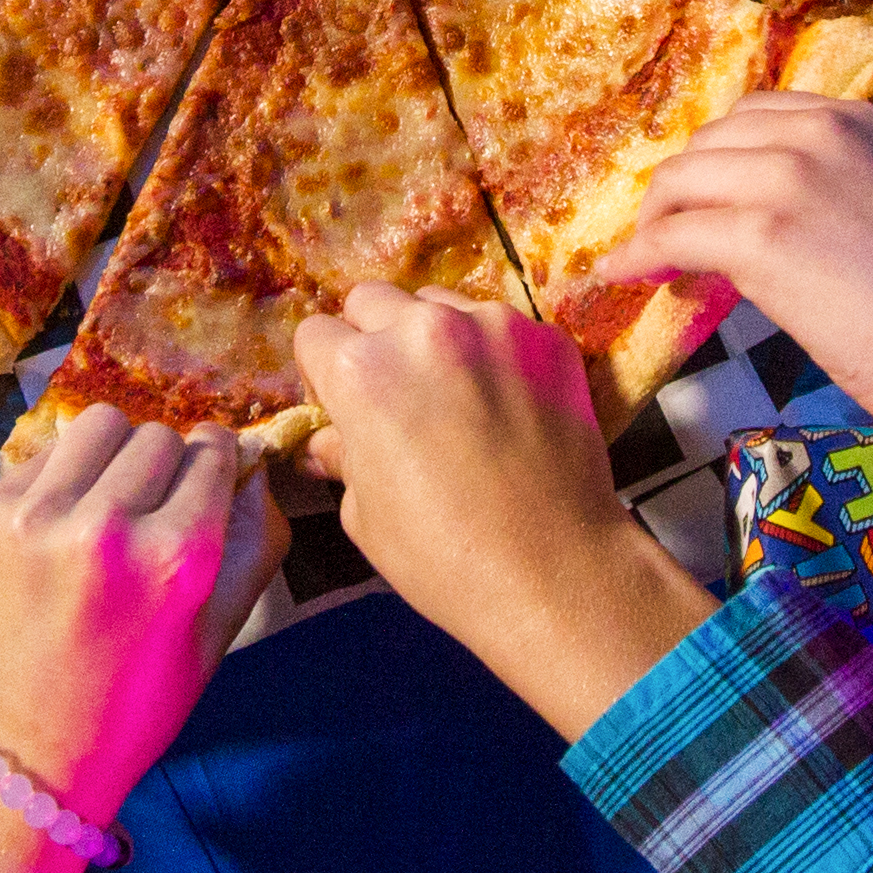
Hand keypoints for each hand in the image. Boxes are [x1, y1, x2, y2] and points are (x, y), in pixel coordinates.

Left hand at [0, 410, 285, 828]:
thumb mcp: (221, 631)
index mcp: (176, 557)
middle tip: (156, 512)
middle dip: (169, 465)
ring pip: (102, 424)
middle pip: (160, 434)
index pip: (214, 450)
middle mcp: (108, 524)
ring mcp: (40, 514)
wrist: (29, 746)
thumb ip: (255, 537)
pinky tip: (65, 526)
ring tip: (110, 503)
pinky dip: (66, 477)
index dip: (218, 466)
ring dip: (117, 453)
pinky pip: (49, 452)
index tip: (207, 488)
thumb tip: (253, 460)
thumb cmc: (139, 700)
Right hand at [292, 288, 705, 732]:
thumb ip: (343, 456)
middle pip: (372, 300)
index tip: (345, 405)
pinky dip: (494, 354)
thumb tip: (331, 441)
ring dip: (435, 337)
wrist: (556, 572)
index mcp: (361, 370)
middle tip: (398, 395)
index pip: (316, 335)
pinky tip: (509, 406)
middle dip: (373, 339)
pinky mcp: (547, 338)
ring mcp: (493, 326)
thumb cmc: (443, 558)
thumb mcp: (364, 515)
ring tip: (458, 396)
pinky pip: (502, 327)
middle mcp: (423, 330)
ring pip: (440, 303)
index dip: (325, 374)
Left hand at [593, 92, 872, 444]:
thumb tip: (767, 232)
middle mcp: (819, 133)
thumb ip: (834, 197)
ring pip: (680, 182)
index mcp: (857, 121)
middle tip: (666, 233)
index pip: (755, 116)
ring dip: (654, 221)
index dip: (718, 159)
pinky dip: (639, 256)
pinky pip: (670, 237)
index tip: (702, 196)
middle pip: (708, 142)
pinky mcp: (762, 237)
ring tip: (647, 258)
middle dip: (680, 188)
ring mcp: (787, 180)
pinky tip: (626, 278)